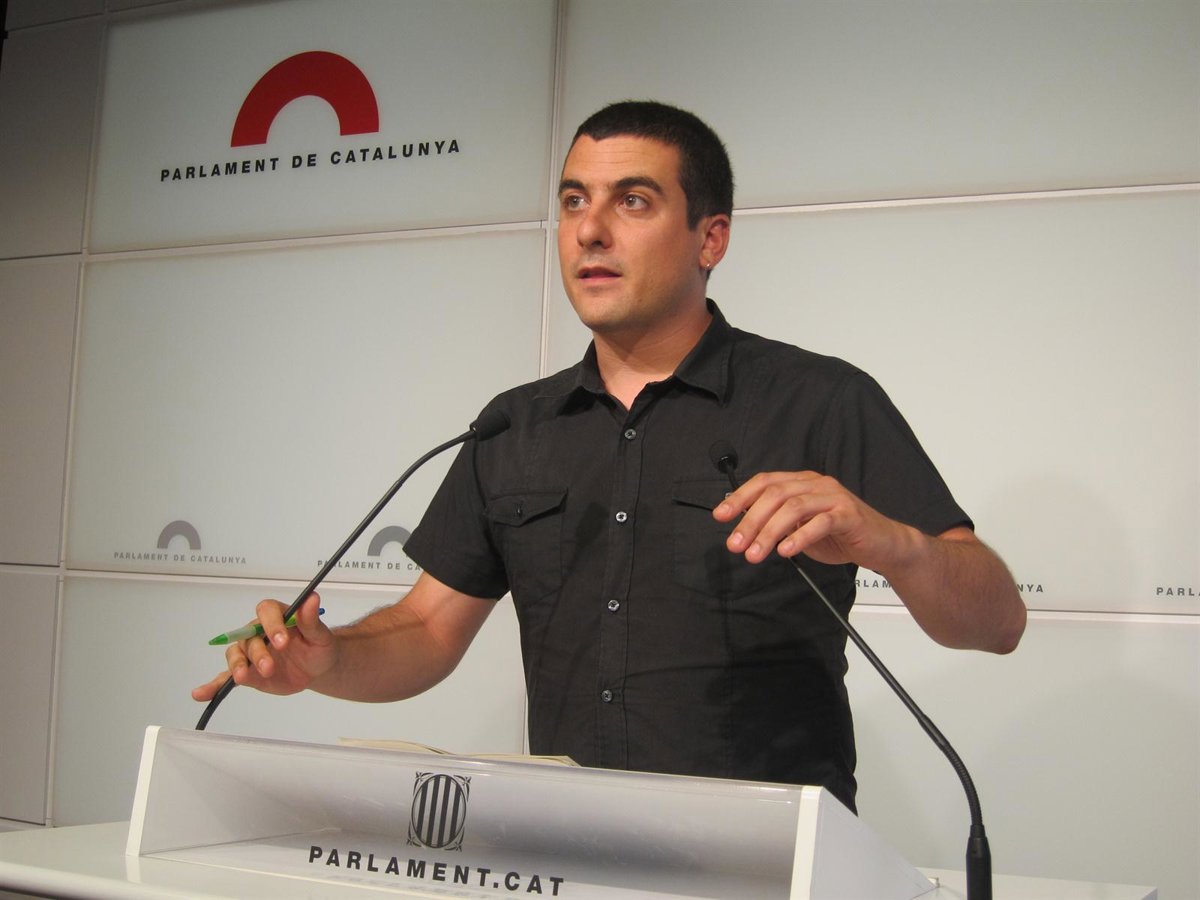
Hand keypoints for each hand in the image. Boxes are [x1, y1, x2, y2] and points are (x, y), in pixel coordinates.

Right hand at [191, 592, 336, 700]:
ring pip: (236, 654)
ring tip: (242, 677)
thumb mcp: (320, 635)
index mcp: (277, 617)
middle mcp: (259, 632)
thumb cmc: (318, 647)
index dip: (272, 624)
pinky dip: (213, 685)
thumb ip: (311, 620)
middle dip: (258, 652)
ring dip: (238, 666)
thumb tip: (312, 599)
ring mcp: (251, 653)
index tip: (283, 640)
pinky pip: (226, 678)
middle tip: (269, 666)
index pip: (267, 612)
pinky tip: (200, 693)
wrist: (317, 668)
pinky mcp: (248, 673)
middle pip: (249, 637)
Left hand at [712, 471, 912, 571]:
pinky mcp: (848, 515)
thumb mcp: (800, 527)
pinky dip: (800, 537)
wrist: (881, 544)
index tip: (721, 517)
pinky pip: (820, 522)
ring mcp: (833, 497)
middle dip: (750, 521)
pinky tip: (786, 551)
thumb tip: (743, 527)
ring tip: (755, 554)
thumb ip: (776, 523)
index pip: (765, 482)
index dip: (740, 497)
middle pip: (775, 495)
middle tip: (736, 545)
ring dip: (769, 532)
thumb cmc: (839, 535)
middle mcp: (816, 483)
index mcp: (802, 482)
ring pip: (794, 508)